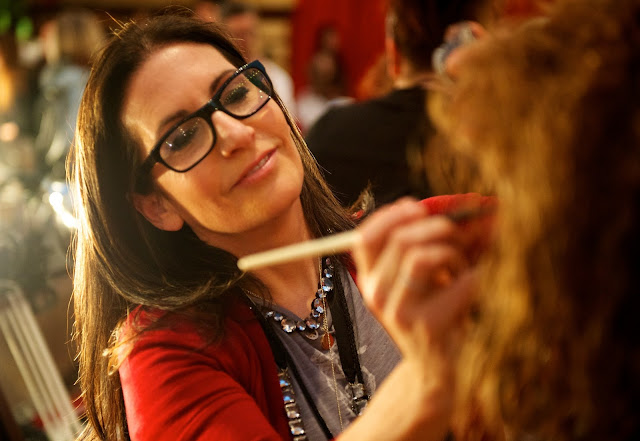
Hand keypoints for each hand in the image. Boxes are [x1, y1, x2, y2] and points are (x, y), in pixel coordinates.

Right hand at [352, 198, 477, 361]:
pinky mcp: (424, 324)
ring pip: (420, 256)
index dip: (391, 216)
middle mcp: (375, 294)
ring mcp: (397, 311)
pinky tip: (470, 285)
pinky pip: (454, 280)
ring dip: (450, 252)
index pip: (364, 238)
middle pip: (399, 240)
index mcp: (369, 279)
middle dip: (436, 228)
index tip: (418, 209)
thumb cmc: (433, 311)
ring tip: (460, 265)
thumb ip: (417, 244)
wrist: (436, 365)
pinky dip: (471, 274)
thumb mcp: (416, 277)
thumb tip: (436, 207)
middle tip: (457, 236)